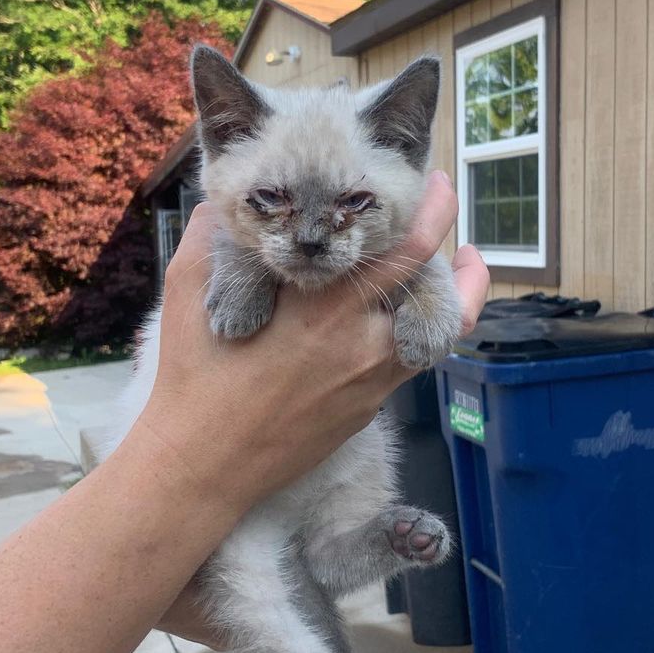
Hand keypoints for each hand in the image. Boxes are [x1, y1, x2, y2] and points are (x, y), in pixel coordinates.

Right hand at [129, 170, 488, 521]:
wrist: (202, 467)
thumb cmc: (192, 380)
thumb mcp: (187, 292)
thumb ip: (209, 235)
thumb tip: (224, 204)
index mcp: (324, 309)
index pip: (406, 253)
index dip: (434, 212)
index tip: (439, 185)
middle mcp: (362, 346)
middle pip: (446, 303)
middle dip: (467, 268)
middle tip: (465, 244)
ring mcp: (370, 384)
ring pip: (439, 339)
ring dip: (455, 305)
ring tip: (458, 279)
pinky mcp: (368, 410)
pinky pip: (410, 363)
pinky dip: (418, 334)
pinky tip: (400, 319)